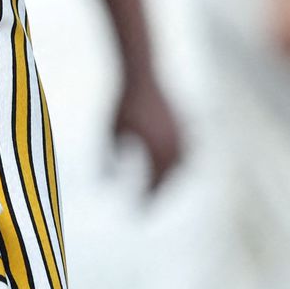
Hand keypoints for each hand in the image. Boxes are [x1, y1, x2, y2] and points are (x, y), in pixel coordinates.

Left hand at [110, 72, 182, 193]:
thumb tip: (103, 183)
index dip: (146, 201)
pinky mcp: (185, 125)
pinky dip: (179, 161)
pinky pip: (186, 150)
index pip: (153, 185)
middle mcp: (174, 146)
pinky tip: (172, 164)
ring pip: (181, 165)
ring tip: (159, 186)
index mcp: (156, 151)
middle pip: (168, 178)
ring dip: (171, 178)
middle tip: (147, 205)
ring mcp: (183, 136)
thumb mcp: (111, 133)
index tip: (138, 213)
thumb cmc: (124, 104)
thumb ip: (107, 159)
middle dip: (158, 192)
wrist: (143, 75)